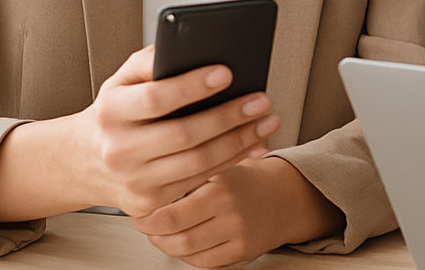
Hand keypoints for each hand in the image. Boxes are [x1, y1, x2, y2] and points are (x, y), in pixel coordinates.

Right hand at [0, 46, 280, 222]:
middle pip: (183, 135)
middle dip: (228, 117)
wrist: (86, 161)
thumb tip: (189, 48)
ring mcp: (134, 181)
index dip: (192, 86)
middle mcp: (119, 150)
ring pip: (197, 163)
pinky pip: (199, 181)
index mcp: (111, 111)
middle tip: (261, 99)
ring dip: (239, 141)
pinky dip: (231, 160)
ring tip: (267, 120)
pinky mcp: (150, 204)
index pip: (155, 98)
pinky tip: (252, 143)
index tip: (226, 72)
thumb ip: (151, 60)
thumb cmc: (117, 111)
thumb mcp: (122, 79)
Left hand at [130, 155, 344, 266]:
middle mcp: (232, 214)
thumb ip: (188, 175)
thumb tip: (147, 181)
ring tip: (161, 232)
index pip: (170, 214)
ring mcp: (238, 237)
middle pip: (176, 238)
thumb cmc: (246, 178)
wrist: (285, 195)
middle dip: (154, 233)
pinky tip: (183, 241)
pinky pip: (204, 264)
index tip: (139, 210)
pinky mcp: (243, 254)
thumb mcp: (218, 164)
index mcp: (222, 187)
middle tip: (145, 223)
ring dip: (167, 245)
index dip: (147, 218)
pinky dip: (188, 255)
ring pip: (187, 254)